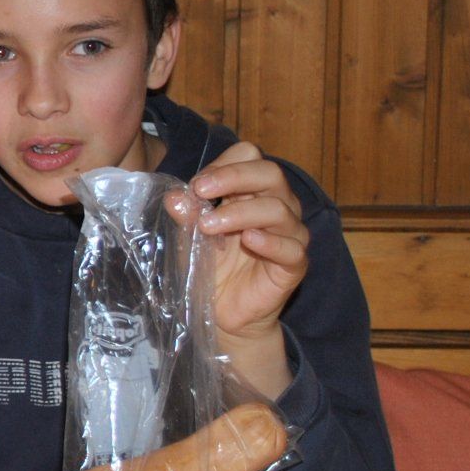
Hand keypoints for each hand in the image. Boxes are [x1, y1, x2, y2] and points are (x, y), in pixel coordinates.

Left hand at [171, 144, 306, 396]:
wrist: (222, 313)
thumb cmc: (209, 266)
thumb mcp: (190, 237)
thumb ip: (186, 216)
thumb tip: (174, 196)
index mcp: (251, 192)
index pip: (250, 158)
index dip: (224, 164)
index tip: (196, 184)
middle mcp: (276, 206)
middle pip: (270, 174)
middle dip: (234, 177)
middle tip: (201, 190)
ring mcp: (290, 235)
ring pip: (278, 210)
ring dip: (240, 212)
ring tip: (209, 226)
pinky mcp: (295, 265)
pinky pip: (292, 248)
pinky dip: (270, 242)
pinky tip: (249, 240)